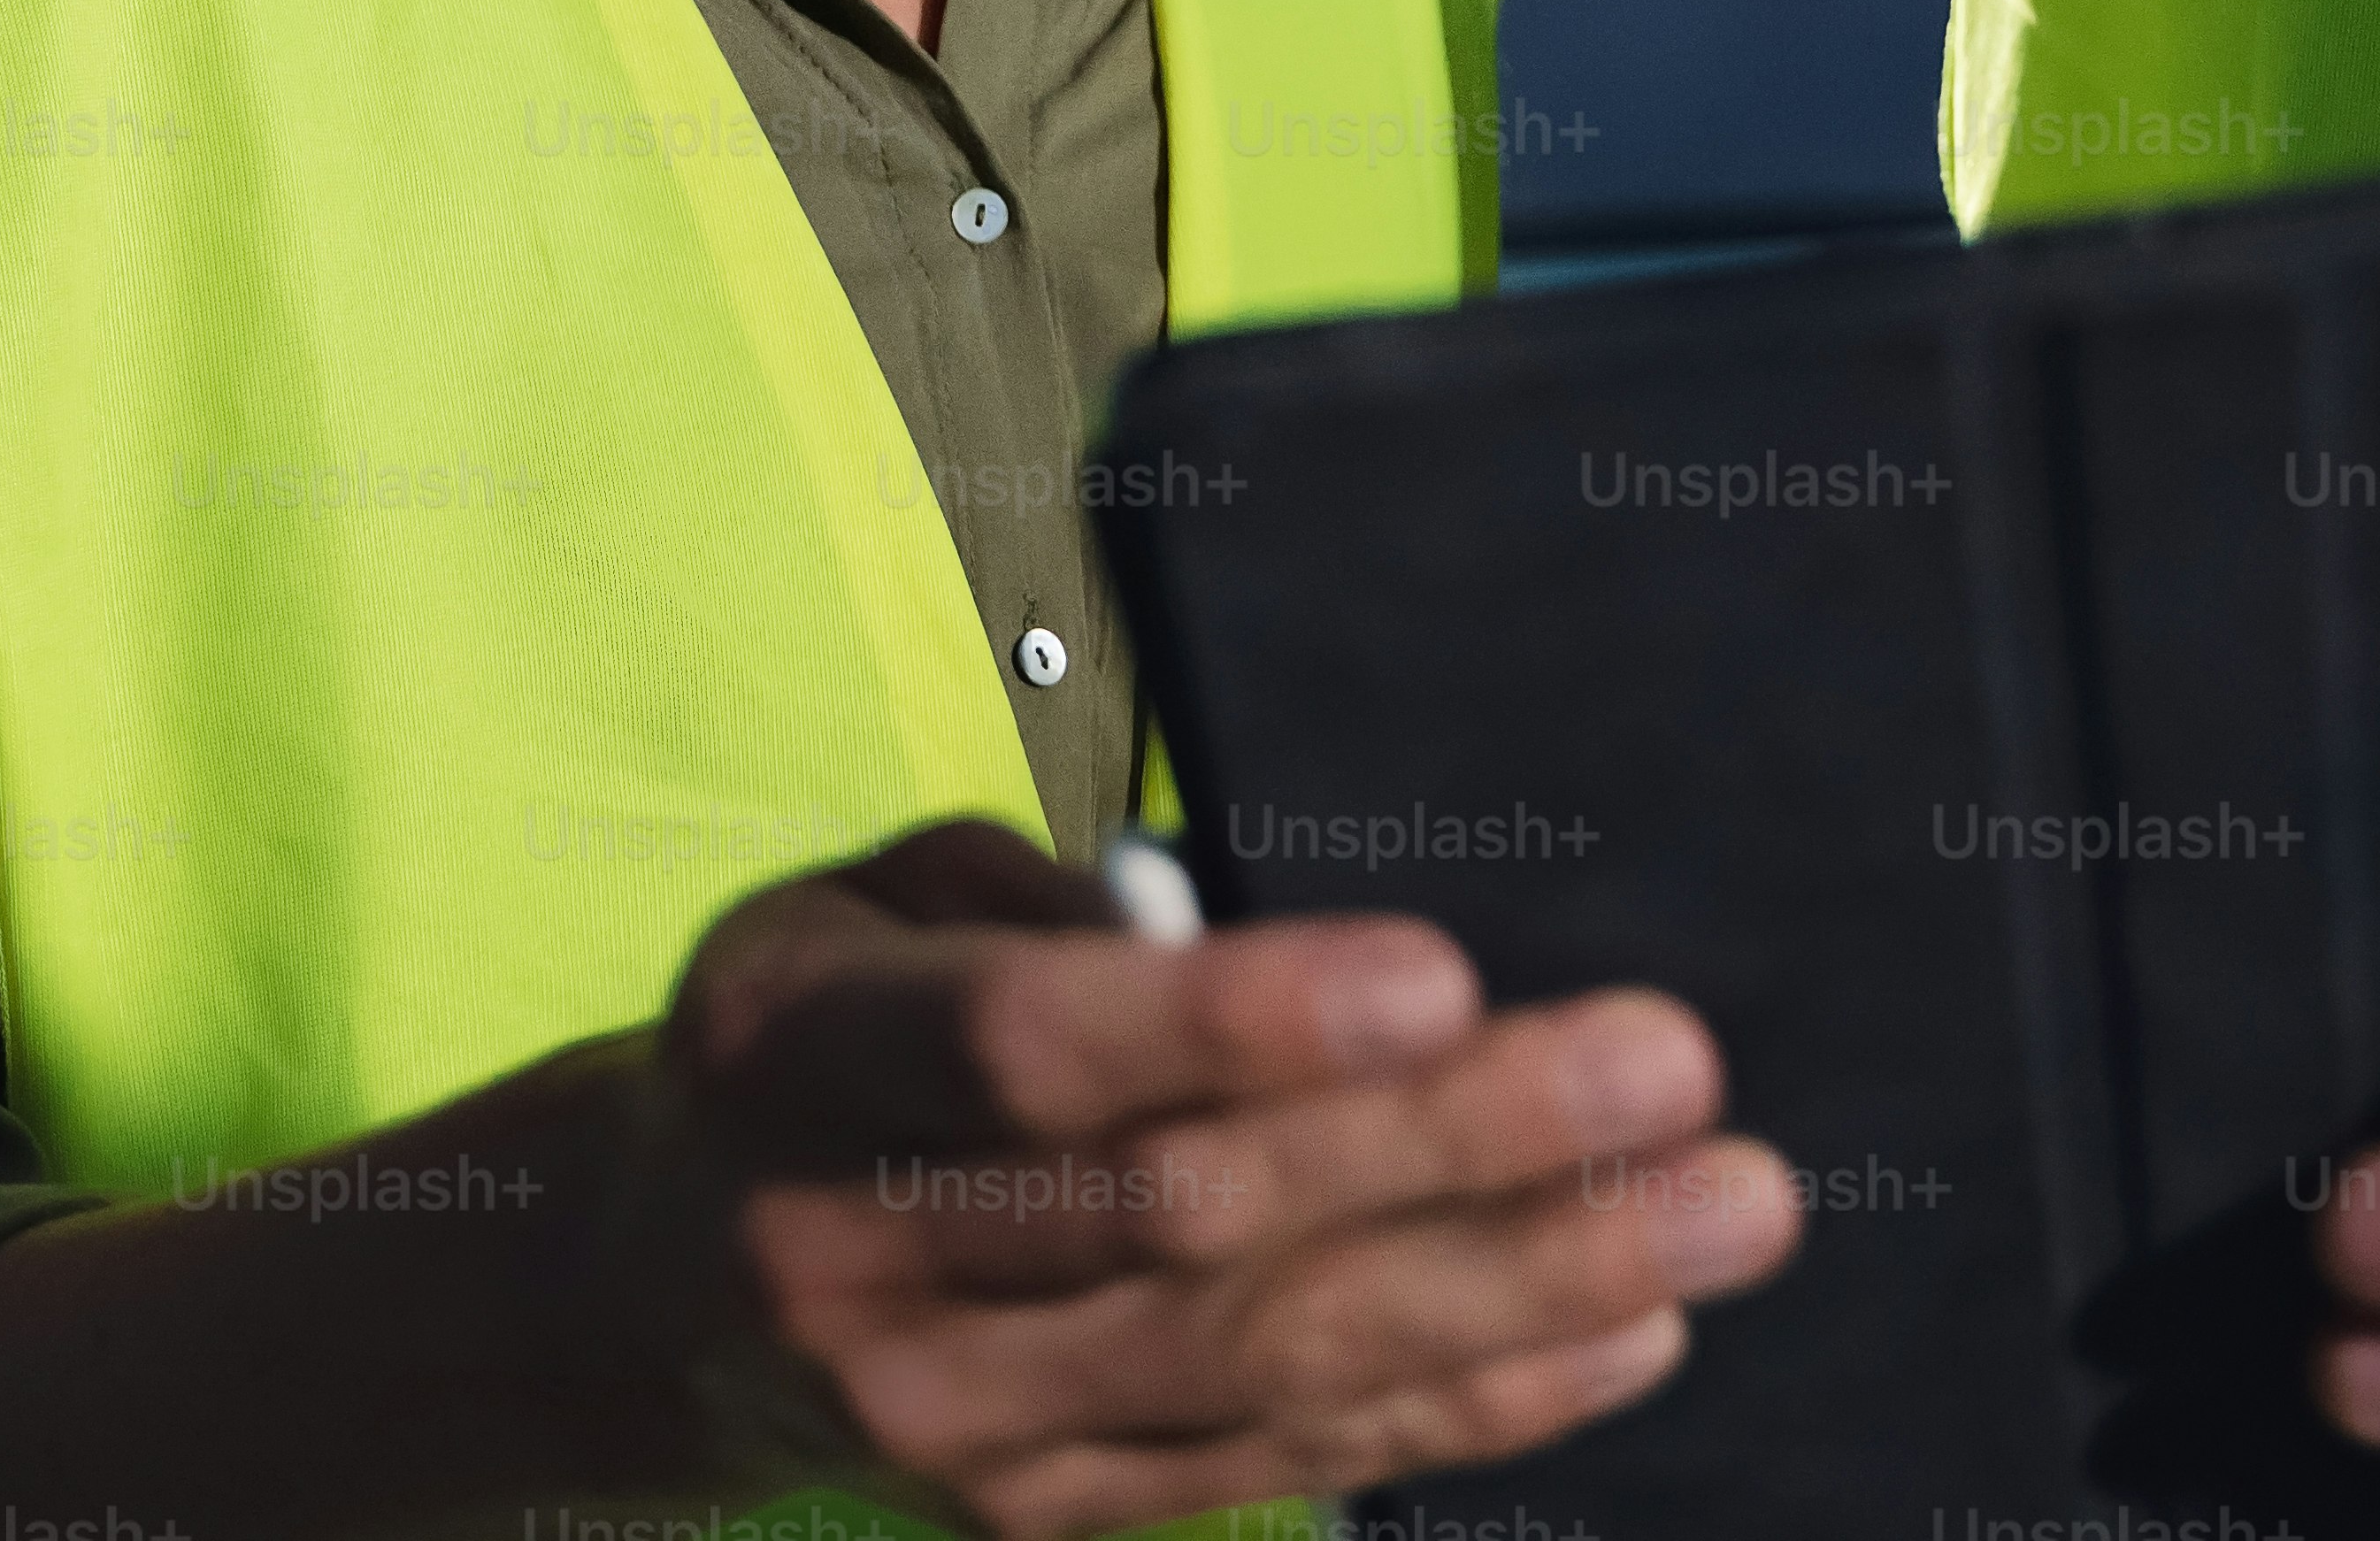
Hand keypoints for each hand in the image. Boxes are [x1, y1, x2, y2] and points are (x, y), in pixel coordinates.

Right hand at [602, 815, 1804, 1531]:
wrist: (650, 1291)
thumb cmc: (822, 1031)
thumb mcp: (867, 900)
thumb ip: (1054, 914)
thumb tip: (1275, 968)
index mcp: (795, 1054)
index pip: (1025, 1052)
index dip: (1228, 1024)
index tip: (1436, 976)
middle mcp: (854, 1256)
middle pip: (1188, 1217)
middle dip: (1452, 1143)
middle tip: (1671, 1065)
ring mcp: (949, 1420)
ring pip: (1268, 1363)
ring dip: (1522, 1284)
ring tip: (1729, 1202)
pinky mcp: (1039, 1517)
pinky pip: (1287, 1464)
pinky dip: (1474, 1398)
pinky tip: (1631, 1320)